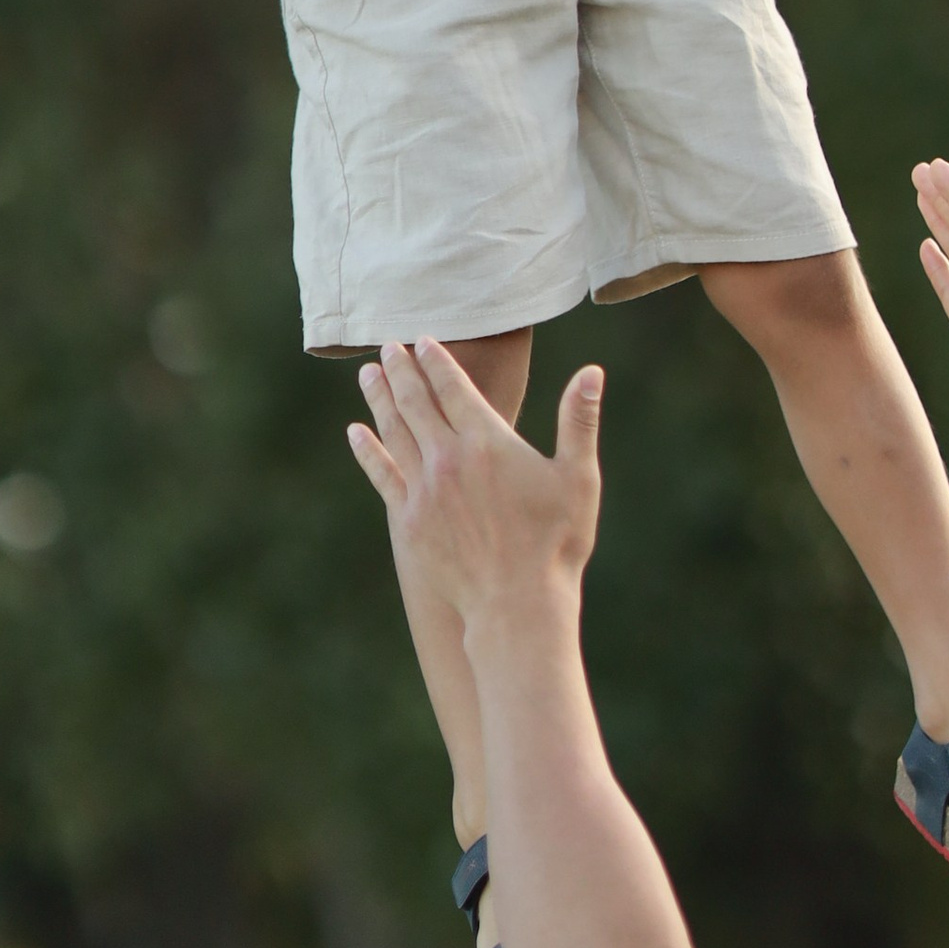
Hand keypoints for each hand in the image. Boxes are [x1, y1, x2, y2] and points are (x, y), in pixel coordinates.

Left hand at [349, 339, 603, 630]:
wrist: (517, 607)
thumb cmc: (556, 543)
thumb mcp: (578, 478)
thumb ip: (579, 421)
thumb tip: (592, 371)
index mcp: (488, 442)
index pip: (453, 387)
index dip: (436, 360)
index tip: (422, 340)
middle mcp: (449, 459)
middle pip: (417, 402)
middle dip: (401, 370)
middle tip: (388, 346)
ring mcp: (425, 491)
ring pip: (395, 432)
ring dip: (381, 399)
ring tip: (368, 375)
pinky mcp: (410, 522)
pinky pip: (383, 475)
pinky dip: (368, 450)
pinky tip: (356, 433)